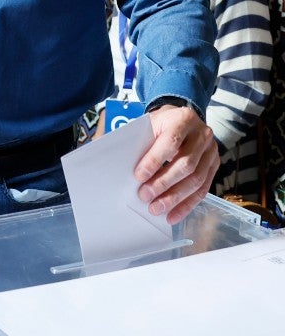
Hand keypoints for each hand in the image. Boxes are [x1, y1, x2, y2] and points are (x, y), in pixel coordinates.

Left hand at [135, 104, 218, 223]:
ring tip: (156, 209)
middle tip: (145, 196)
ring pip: (196, 180)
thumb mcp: (150, 125)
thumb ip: (141, 143)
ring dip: (175, 198)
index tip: (138, 176)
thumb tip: (121, 169)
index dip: (154, 161)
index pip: (170, 142)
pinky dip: (187, 205)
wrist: (181, 119)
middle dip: (163, 183)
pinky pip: (203, 189)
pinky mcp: (214, 165)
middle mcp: (202, 134)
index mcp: (183, 119)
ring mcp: (211, 151)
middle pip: (186, 164)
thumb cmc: (160, 125)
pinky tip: (173, 215)